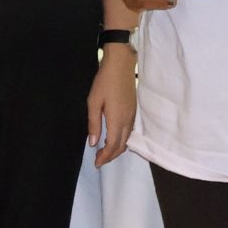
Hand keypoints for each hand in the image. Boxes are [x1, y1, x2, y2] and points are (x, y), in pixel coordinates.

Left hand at [87, 46, 136, 166]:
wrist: (121, 64)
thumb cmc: (104, 82)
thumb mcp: (93, 102)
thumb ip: (94, 124)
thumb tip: (93, 143)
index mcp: (117, 119)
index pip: (112, 146)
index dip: (105, 157)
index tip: (96, 163)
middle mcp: (127, 120)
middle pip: (122, 146)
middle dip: (111, 156)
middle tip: (99, 160)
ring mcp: (132, 116)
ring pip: (127, 140)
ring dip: (117, 149)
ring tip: (104, 152)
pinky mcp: (134, 111)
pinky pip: (129, 132)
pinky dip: (122, 140)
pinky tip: (113, 138)